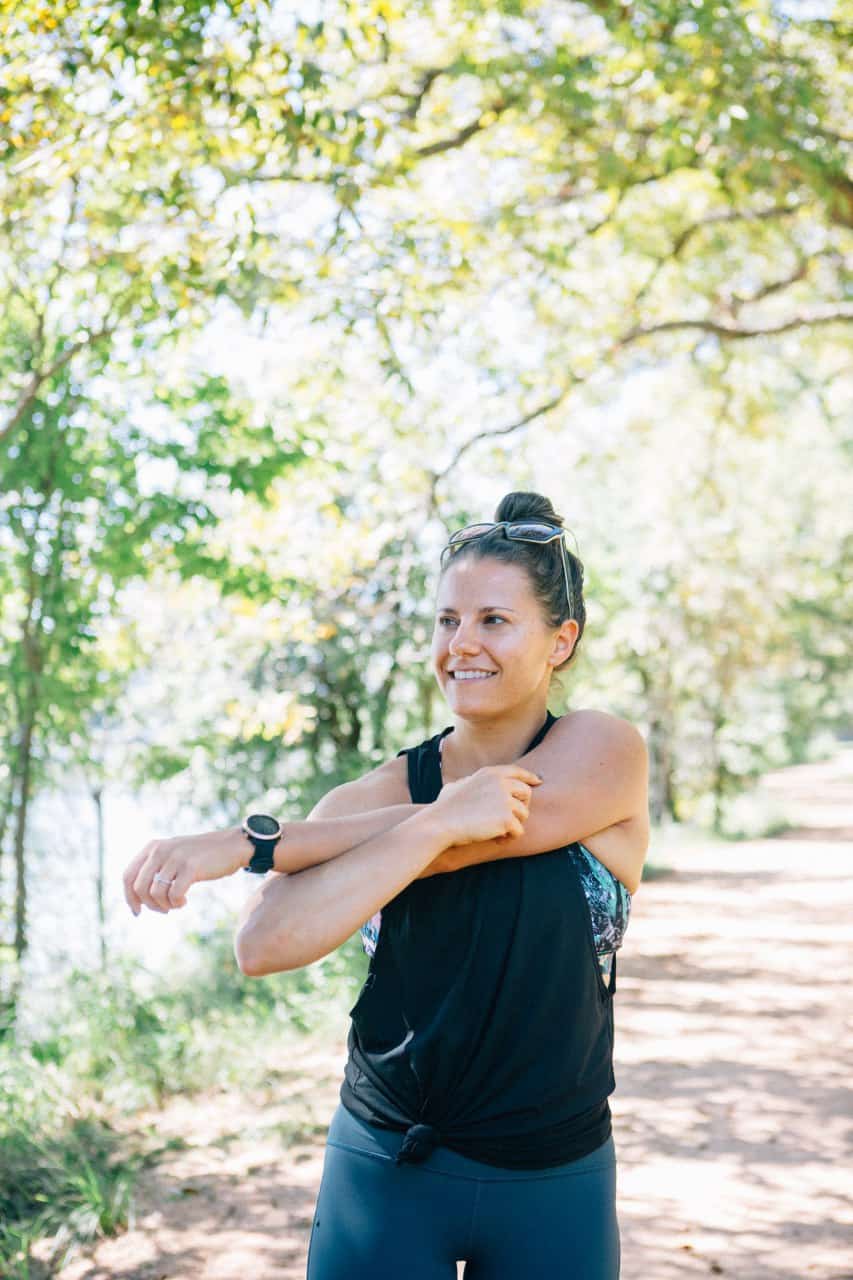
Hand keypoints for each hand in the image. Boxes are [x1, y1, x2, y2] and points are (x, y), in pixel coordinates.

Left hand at [122, 826, 249, 915]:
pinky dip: (177, 903)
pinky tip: (184, 901)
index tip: (137, 912)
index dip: (129, 898)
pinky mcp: (190, 867)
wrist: (231, 846)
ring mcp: (175, 858)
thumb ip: (154, 868)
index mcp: (152, 847)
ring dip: (164, 905)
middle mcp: (160, 850)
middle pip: (139, 887)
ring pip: (155, 893)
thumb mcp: (172, 855)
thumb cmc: (201, 856)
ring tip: (175, 904)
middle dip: (149, 905)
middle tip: (163, 910)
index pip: (127, 876)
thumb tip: (136, 899)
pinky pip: (174, 895)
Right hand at [431, 763, 542, 845]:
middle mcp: (501, 783)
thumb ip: (469, 782)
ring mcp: (505, 800)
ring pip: (524, 814)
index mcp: (490, 773)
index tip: (537, 781)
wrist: (440, 823)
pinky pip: (519, 830)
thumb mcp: (456, 786)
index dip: (529, 777)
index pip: (518, 771)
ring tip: (498, 832)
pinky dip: (509, 838)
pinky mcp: (507, 818)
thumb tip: (468, 781)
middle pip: (526, 793)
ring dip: (514, 824)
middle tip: (510, 819)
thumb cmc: (443, 808)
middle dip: (521, 806)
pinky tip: (496, 839)